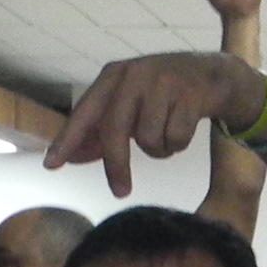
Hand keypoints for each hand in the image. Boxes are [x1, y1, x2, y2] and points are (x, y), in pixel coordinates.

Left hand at [47, 52, 263, 194]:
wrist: (214, 75)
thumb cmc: (165, 94)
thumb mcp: (132, 104)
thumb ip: (102, 129)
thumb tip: (71, 157)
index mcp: (114, 76)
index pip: (85, 113)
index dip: (67, 140)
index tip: (51, 165)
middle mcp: (135, 75)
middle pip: (115, 130)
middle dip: (117, 165)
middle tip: (120, 191)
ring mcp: (164, 82)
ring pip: (149, 139)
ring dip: (160, 149)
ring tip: (168, 133)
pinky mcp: (190, 94)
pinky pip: (176, 139)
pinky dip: (180, 144)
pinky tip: (185, 126)